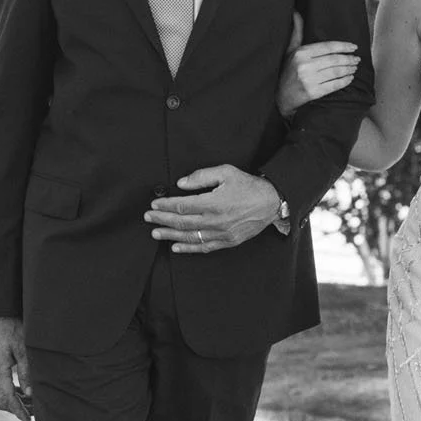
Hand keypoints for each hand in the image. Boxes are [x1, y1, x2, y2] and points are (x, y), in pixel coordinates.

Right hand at [0, 317, 30, 420]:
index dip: (18, 412)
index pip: (6, 398)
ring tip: (29, 404)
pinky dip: (6, 390)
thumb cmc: (15, 325)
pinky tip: (20, 390)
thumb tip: (29, 396)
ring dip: (10, 400)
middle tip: (32, 415)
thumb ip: (26, 373)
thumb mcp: (25, 349)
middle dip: (14, 409)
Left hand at [145, 166, 282, 251]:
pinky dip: (188, 248)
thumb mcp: (226, 172)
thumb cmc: (249, 185)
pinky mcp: (228, 241)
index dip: (166, 206)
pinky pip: (204, 247)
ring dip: (170, 235)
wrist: (272, 201)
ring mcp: (222, 233)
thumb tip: (181, 184)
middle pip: (182, 222)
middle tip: (148, 218)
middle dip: (163, 220)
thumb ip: (201, 176)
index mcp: (214, 203)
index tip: (155, 205)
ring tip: (156, 233)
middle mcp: (216, 220)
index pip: (183, 206)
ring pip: (190, 237)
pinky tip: (176, 247)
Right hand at [278, 21, 358, 116]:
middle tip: (357, 59)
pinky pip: (334, 85)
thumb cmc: (287, 71)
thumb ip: (296, 32)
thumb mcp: (289, 50)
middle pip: (334, 60)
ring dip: (349, 69)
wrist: (279, 97)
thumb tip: (296, 12)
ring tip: (354, 67)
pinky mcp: (313, 93)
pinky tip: (349, 78)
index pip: (328, 47)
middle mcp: (305, 65)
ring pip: (336, 72)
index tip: (354, 47)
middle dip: (349, 59)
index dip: (343, 46)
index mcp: (301, 53)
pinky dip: (344, 81)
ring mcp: (309, 80)